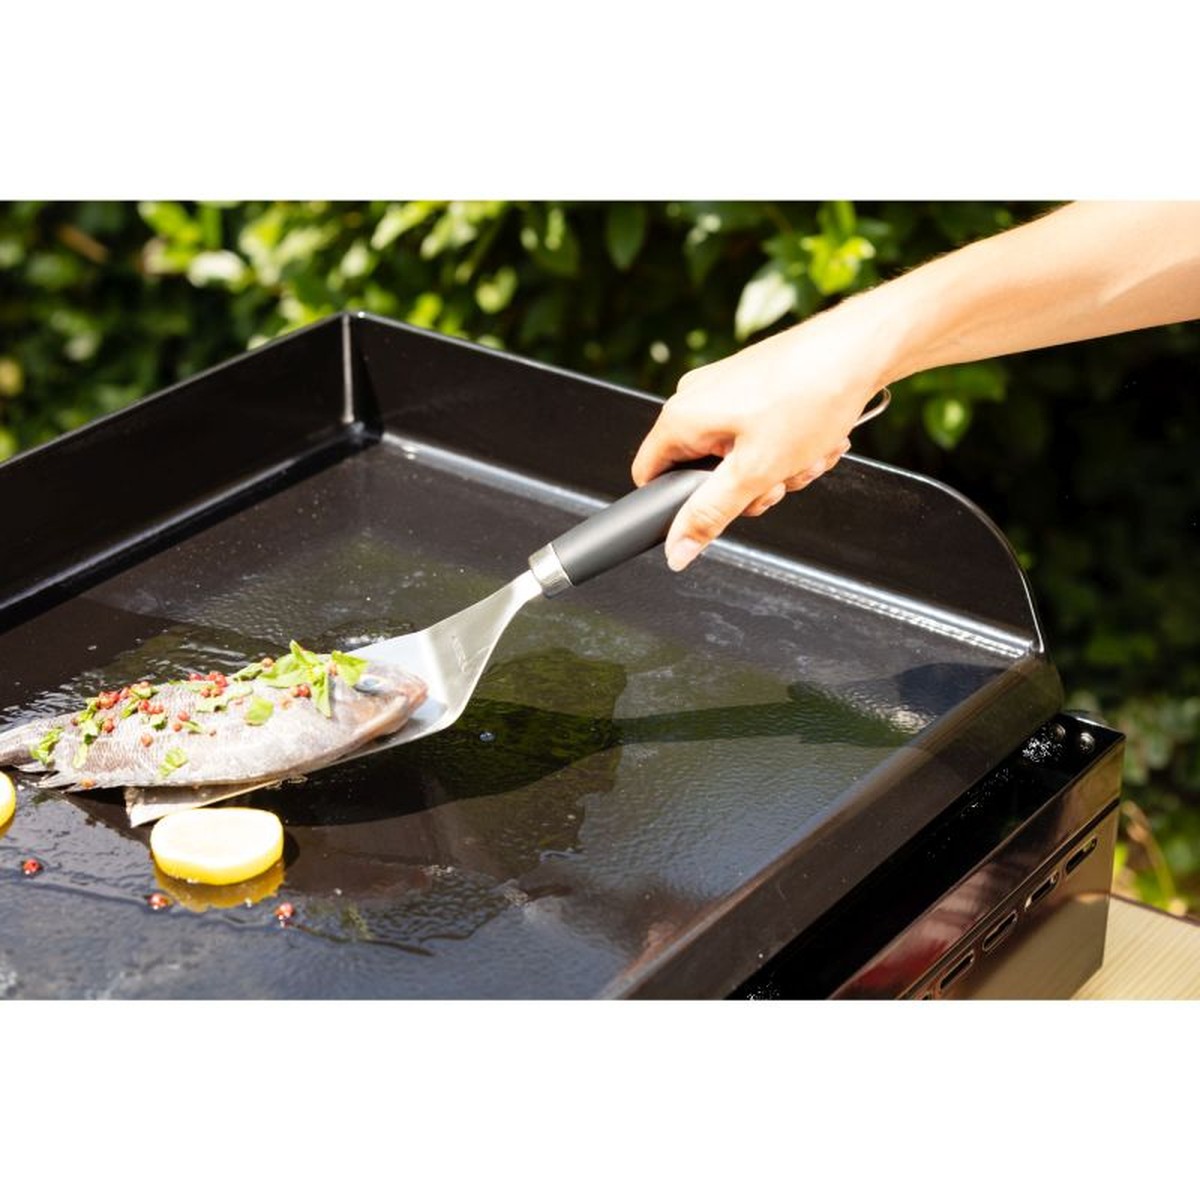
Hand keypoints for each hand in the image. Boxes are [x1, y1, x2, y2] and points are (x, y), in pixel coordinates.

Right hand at [631, 299, 888, 570]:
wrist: (860, 349)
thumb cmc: (811, 395)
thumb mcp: (755, 472)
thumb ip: (710, 515)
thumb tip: (676, 551)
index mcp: (681, 418)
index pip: (650, 479)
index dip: (681, 506)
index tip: (720, 509)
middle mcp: (696, 399)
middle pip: (702, 473)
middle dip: (747, 489)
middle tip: (777, 480)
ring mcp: (724, 391)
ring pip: (737, 458)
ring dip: (775, 470)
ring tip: (804, 455)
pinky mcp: (753, 387)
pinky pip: (758, 436)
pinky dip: (786, 447)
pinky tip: (813, 440)